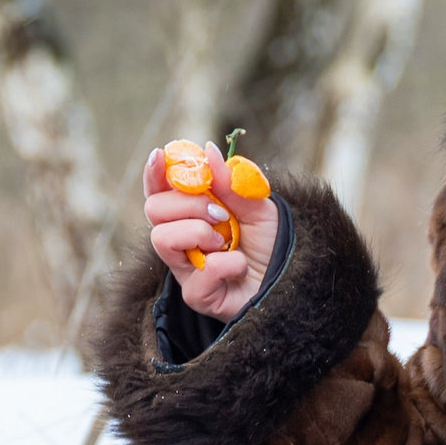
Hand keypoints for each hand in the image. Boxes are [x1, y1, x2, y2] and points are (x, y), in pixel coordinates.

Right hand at [145, 143, 282, 321]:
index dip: (154, 173)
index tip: (160, 156)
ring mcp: (185, 267)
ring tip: (226, 240)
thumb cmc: (270, 243)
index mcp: (190, 213)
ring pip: (162, 239)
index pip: (159, 190)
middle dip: (187, 204)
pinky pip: (198, 274)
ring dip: (199, 233)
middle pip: (154, 209)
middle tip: (220, 212)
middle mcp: (181, 239)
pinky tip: (240, 266)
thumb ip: (231, 183)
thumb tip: (208, 150)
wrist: (290, 278)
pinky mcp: (196, 294)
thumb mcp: (257, 206)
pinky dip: (227, 264)